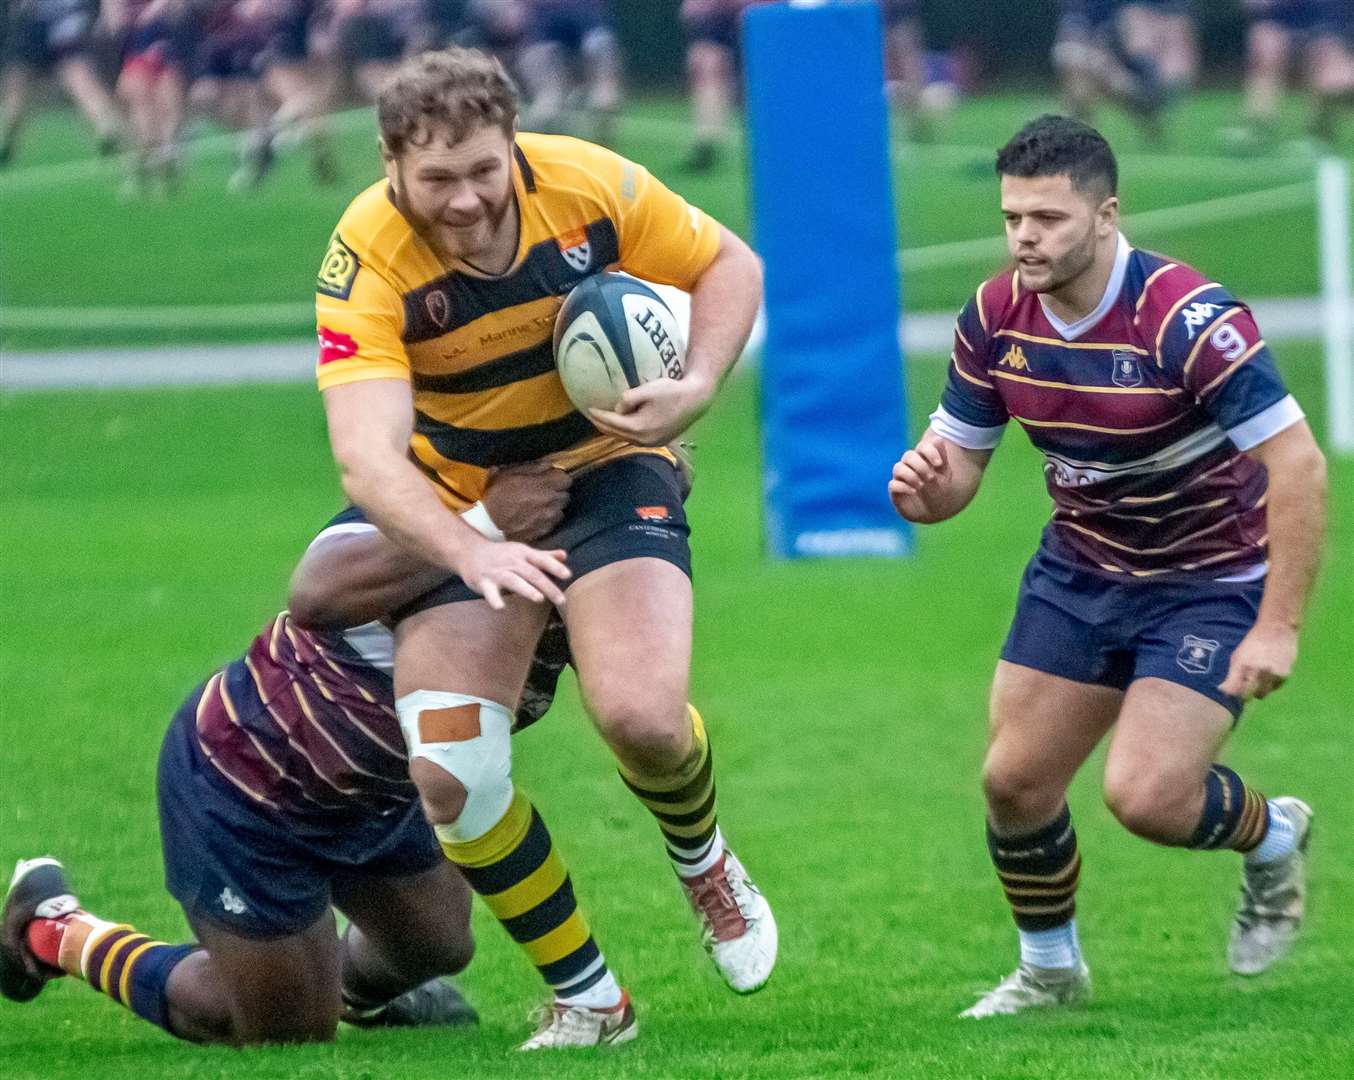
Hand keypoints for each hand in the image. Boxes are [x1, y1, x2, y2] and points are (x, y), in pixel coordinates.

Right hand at [456, 538, 570, 609]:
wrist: (469, 551)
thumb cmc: (501, 554)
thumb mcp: (522, 551)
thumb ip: (543, 555)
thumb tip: (564, 555)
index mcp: (522, 554)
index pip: (541, 560)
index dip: (554, 567)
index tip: (568, 575)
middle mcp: (511, 561)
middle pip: (532, 574)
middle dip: (547, 586)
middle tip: (561, 600)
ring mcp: (497, 572)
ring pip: (513, 580)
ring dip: (526, 589)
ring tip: (539, 598)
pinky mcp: (484, 582)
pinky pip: (490, 592)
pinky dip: (494, 599)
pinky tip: (500, 607)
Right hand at [481, 462, 571, 541]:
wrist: (486, 522)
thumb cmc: (495, 494)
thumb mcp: (510, 473)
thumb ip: (534, 468)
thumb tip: (549, 466)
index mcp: (544, 485)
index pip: (566, 479)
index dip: (558, 478)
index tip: (550, 479)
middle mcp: (551, 503)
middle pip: (565, 495)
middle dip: (556, 492)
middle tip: (541, 492)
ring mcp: (548, 519)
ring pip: (559, 510)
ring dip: (552, 507)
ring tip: (537, 506)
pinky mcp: (543, 531)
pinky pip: (551, 523)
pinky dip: (546, 519)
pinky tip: (532, 517)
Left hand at [588, 373, 714, 446]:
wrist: (696, 401)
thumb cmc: (672, 391)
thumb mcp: (647, 390)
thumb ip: (628, 399)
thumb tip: (617, 409)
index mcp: (639, 427)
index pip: (611, 422)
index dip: (598, 415)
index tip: (587, 408)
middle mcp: (643, 440)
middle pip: (616, 434)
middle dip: (602, 424)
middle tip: (592, 415)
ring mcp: (652, 443)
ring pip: (625, 438)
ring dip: (613, 430)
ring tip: (603, 420)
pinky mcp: (658, 442)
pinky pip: (636, 438)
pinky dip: (625, 432)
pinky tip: (622, 425)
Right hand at [888, 439, 948, 521]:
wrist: (936, 510)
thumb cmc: (940, 489)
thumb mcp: (944, 473)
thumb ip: (941, 456)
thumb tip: (939, 438)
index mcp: (922, 458)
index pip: (922, 447)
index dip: (930, 452)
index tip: (940, 464)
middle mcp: (909, 466)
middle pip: (908, 456)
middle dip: (921, 466)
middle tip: (931, 478)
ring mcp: (901, 478)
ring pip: (898, 468)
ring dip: (911, 475)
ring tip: (921, 485)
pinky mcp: (896, 491)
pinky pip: (893, 484)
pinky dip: (903, 487)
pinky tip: (914, 491)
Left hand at [1218, 622, 1297, 700]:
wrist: (1277, 629)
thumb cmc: (1253, 643)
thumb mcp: (1237, 656)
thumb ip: (1231, 675)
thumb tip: (1223, 691)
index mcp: (1242, 665)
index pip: (1234, 690)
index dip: (1231, 694)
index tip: (1232, 693)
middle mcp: (1257, 671)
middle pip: (1247, 696)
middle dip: (1244, 695)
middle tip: (1245, 687)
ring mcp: (1272, 674)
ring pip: (1262, 695)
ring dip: (1258, 690)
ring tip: (1259, 677)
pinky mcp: (1284, 675)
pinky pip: (1274, 688)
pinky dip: (1271, 685)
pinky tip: (1270, 672)